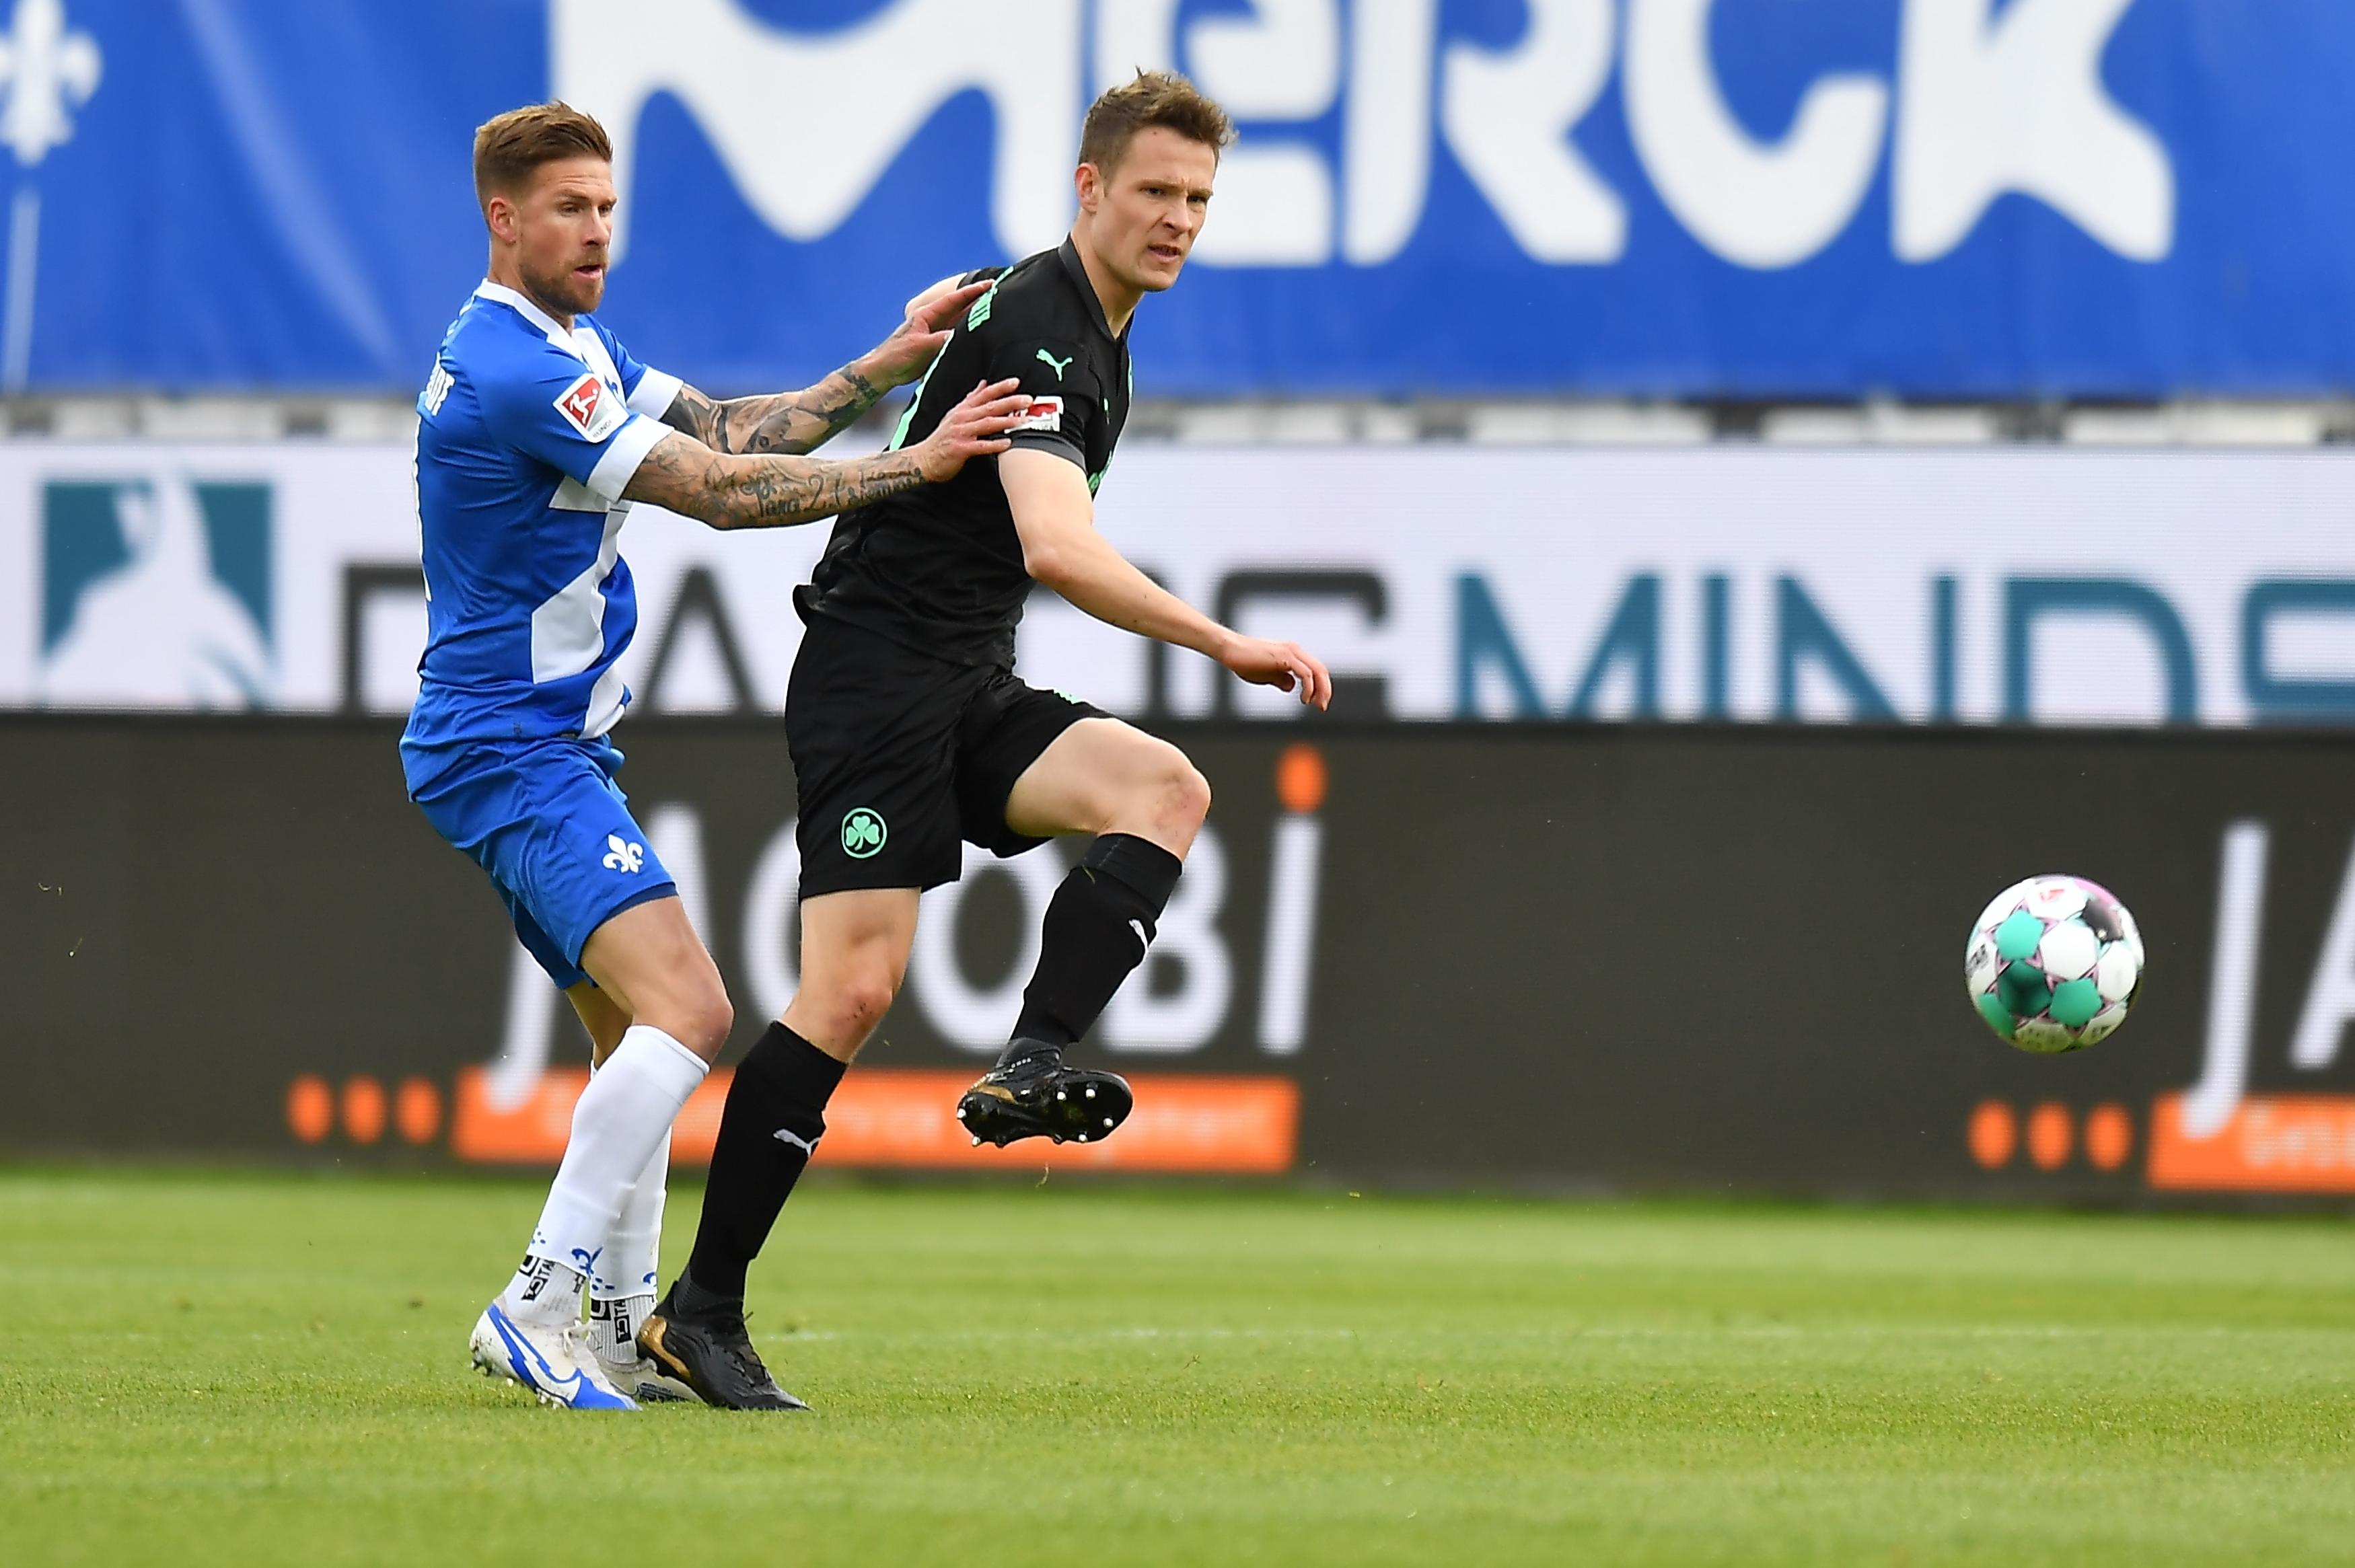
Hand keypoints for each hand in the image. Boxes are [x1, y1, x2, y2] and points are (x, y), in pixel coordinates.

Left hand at [863, 280, 992, 386]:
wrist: (886, 371)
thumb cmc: (896, 354)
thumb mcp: (920, 346)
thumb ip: (939, 341)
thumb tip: (958, 337)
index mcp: (927, 315)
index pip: (953, 300)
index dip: (971, 292)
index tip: (989, 284)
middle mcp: (933, 322)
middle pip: (960, 309)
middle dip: (978, 302)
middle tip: (999, 296)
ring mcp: (936, 334)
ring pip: (960, 324)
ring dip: (975, 320)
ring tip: (995, 315)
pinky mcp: (937, 347)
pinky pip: (957, 339)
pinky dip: (968, 337)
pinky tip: (980, 338)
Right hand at [913, 379, 1030, 481]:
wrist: (923, 460)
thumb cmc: (942, 439)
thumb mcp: (955, 415)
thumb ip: (971, 400)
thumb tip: (984, 384)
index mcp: (963, 409)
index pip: (983, 394)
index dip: (1000, 387)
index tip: (1016, 382)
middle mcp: (962, 418)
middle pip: (989, 407)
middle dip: (1009, 402)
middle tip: (1027, 400)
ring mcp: (961, 433)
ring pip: (987, 423)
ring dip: (1006, 421)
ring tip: (1022, 421)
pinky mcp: (960, 449)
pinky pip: (980, 446)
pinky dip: (994, 444)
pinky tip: (1007, 444)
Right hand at [1219, 636, 1333, 709]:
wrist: (1230, 650)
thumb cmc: (1245, 661)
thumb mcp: (1267, 674)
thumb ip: (1281, 679)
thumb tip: (1291, 687)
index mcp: (1293, 654)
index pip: (1316, 670)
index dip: (1321, 687)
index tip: (1317, 703)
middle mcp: (1295, 651)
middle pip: (1321, 670)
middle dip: (1324, 690)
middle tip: (1322, 707)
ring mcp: (1292, 652)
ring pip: (1317, 671)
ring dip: (1319, 690)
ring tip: (1313, 704)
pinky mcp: (1286, 656)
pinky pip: (1306, 673)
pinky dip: (1309, 688)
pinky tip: (1304, 699)